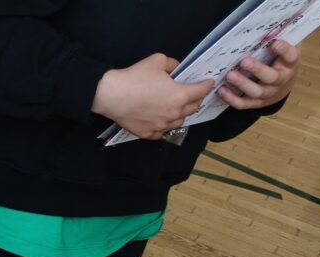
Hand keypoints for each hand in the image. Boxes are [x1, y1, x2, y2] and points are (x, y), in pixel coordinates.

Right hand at [94, 54, 214, 139]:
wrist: (110, 95)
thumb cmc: (135, 77)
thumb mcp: (158, 60)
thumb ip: (172, 64)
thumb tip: (176, 69)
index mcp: (180, 96)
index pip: (201, 91)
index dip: (207, 85)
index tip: (209, 82)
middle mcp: (173, 114)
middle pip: (193, 108)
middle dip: (196, 99)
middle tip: (194, 94)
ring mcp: (161, 126)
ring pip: (179, 122)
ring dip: (181, 114)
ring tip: (177, 108)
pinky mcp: (148, 134)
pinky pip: (162, 132)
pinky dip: (165, 126)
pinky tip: (162, 119)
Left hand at [218, 38, 299, 110]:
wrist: (282, 87)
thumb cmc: (281, 62)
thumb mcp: (284, 50)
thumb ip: (279, 38)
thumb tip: (269, 28)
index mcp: (290, 64)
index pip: (291, 56)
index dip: (284, 50)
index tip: (275, 43)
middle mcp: (281, 80)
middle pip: (271, 77)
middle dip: (257, 69)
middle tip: (244, 61)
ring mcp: (269, 93)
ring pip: (257, 92)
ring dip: (242, 84)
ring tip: (230, 75)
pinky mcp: (256, 103)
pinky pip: (244, 103)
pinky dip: (232, 99)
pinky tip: (222, 90)